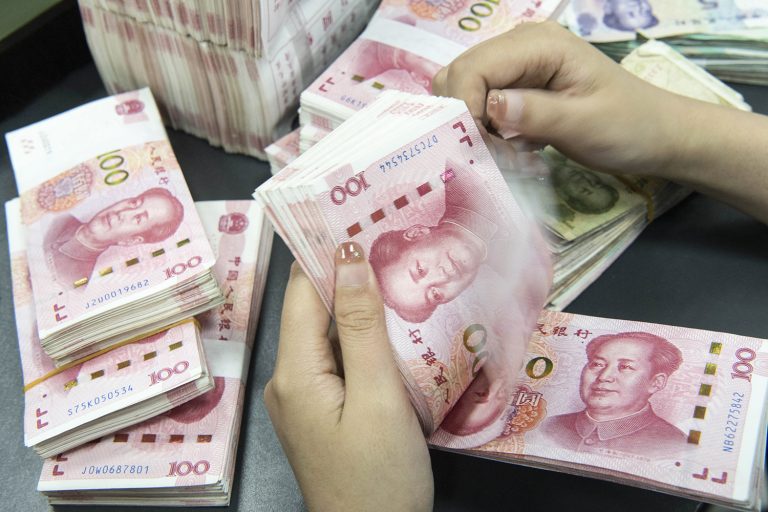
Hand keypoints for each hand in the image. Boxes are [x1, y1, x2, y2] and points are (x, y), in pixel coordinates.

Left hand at [264, 242, 433, 511]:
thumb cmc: (379, 476)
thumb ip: (363, 328)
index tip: (362, 217)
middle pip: (315, 312)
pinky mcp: (322, 411)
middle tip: (394, 243)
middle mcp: (290, 379)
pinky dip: (364, 341)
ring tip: (402, 276)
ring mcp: (304, 398)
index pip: (304, 292)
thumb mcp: (378, 398)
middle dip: (350, 276)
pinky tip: (396, 330)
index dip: (328, 252)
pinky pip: (338, 361)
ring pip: (330, 335)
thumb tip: (349, 258)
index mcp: (295, 372)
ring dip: (362, 308)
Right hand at [432, 21, 683, 177]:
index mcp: (537, 44)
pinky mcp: (516, 88)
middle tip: (494, 153)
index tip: (480, 146)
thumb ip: (537, 114)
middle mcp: (519, 46)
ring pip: (464, 93)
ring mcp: (516, 66)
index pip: (473, 68)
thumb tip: (488, 107)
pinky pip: (480, 107)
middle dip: (465, 119)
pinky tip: (514, 148)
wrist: (656, 135)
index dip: (464, 107)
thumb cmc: (628, 127)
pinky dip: (487, 132)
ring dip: (475, 128)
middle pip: (459, 76)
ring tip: (506, 152)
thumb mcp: (586, 124)